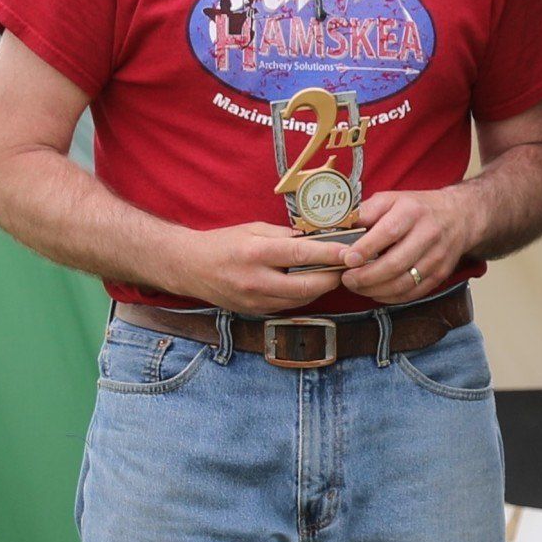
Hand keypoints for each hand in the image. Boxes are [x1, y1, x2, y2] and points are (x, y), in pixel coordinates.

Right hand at [164, 222, 356, 314]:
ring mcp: (256, 301)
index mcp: (255, 253)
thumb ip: (286, 236)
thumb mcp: (254, 229)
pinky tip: (308, 283)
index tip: (352, 252)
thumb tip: (319, 239)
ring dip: (320, 287)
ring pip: (302, 299)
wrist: (190, 268)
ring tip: (331, 273)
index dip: (330, 254)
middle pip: (307, 286)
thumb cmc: (223, 243)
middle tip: (347, 266)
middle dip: (332, 277)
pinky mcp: (256, 313)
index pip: (301, 254)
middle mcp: (256, 280)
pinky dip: (303, 295)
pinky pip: (289, 306)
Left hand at [339, 188, 479, 301]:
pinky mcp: (441, 274)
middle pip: (395, 263)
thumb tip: (341, 227)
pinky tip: (375, 292)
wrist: (459, 216)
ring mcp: (437, 257)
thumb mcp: (391, 199)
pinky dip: (391, 297)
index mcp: (412, 212)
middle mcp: (428, 234)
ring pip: (403, 283)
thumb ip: (366, 212)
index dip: (365, 249)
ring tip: (357, 287)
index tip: (346, 259)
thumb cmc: (417, 208)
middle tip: (347, 278)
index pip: (388, 232)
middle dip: (366, 276)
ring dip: (375, 289)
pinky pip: (413, 292)